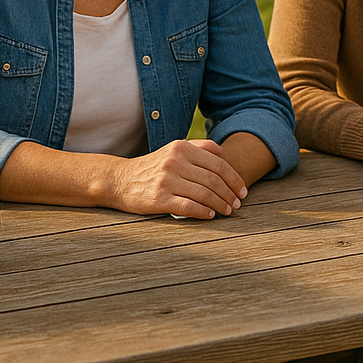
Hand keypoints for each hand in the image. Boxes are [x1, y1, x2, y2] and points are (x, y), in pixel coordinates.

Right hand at [107, 139, 247, 218]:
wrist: (120, 180)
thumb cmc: (152, 167)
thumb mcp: (172, 150)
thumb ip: (198, 147)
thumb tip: (223, 152)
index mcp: (181, 147)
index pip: (218, 164)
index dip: (234, 179)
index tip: (242, 191)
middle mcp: (174, 161)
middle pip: (213, 180)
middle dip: (230, 194)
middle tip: (237, 204)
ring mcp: (166, 180)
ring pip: (204, 194)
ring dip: (220, 205)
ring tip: (227, 211)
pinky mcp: (159, 198)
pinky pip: (188, 206)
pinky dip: (203, 212)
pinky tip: (210, 215)